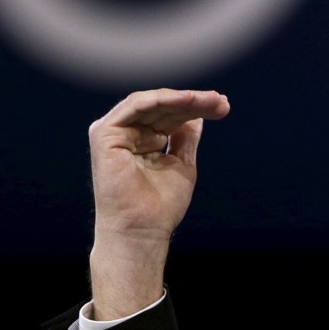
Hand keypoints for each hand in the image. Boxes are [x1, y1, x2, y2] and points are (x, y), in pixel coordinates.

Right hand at [86, 89, 230, 318]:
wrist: (143, 230)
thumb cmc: (160, 206)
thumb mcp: (182, 163)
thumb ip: (186, 137)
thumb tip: (197, 114)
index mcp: (142, 140)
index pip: (171, 115)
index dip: (197, 108)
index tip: (223, 106)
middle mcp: (127, 133)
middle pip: (164, 107)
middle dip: (195, 102)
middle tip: (221, 102)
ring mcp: (114, 132)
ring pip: (153, 103)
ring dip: (184, 99)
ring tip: (211, 101)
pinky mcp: (105, 134)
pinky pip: (137, 106)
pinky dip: (163, 100)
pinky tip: (188, 99)